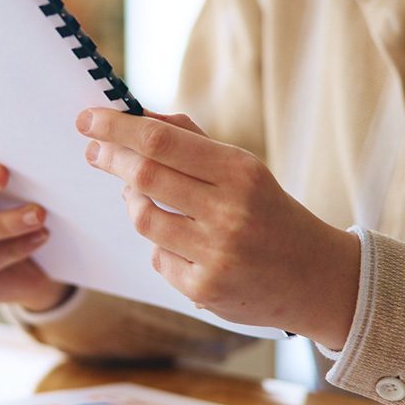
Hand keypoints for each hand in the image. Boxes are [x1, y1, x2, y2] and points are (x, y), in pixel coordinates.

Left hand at [76, 108, 358, 348]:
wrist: (316, 279)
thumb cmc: (269, 214)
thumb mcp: (244, 169)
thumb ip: (192, 141)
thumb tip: (140, 115)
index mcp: (239, 172)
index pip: (161, 142)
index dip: (117, 128)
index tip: (88, 119)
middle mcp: (228, 211)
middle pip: (144, 176)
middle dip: (109, 158)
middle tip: (93, 149)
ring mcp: (216, 254)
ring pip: (143, 219)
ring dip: (133, 204)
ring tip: (140, 196)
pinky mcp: (205, 289)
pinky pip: (157, 258)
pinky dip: (160, 246)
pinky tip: (181, 244)